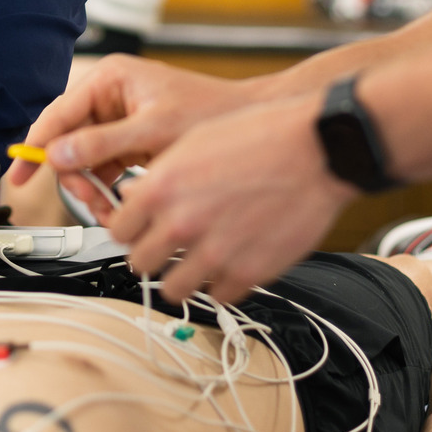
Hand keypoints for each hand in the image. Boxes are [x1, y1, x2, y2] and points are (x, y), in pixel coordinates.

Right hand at [4, 56, 255, 222]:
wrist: (250, 122)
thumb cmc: (210, 113)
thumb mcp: (152, 130)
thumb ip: (102, 144)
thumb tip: (58, 155)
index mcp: (110, 79)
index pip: (59, 114)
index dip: (37, 145)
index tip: (21, 172)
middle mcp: (110, 94)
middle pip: (68, 139)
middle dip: (74, 175)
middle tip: (88, 201)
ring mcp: (120, 117)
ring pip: (84, 158)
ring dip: (91, 187)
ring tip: (109, 209)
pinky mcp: (131, 138)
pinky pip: (105, 166)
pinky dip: (108, 188)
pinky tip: (120, 203)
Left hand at [106, 93, 355, 302]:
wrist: (314, 148)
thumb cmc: (259, 135)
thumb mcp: (193, 141)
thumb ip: (159, 177)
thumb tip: (135, 197)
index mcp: (161, 188)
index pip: (117, 230)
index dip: (129, 228)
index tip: (139, 228)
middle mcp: (182, 223)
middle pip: (140, 264)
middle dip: (151, 255)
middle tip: (166, 246)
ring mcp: (215, 252)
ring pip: (173, 290)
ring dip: (181, 277)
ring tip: (195, 261)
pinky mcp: (249, 272)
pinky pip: (219, 296)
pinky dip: (222, 284)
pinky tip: (230, 263)